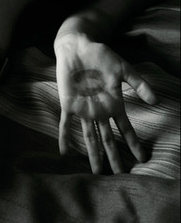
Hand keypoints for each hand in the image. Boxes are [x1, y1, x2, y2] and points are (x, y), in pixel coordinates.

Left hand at [54, 33, 157, 173]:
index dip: (133, 143)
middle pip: (107, 138)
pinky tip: (65, 153)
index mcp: (113, 103)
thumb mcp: (123, 69)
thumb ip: (138, 84)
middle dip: (114, 157)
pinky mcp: (68, 104)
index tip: (142, 159)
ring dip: (92, 154)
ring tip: (96, 171)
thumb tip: (156, 100)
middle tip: (119, 175)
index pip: (125, 128)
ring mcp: (83, 109)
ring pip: (89, 136)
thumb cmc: (101, 56)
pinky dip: (64, 137)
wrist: (78, 47)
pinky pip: (65, 123)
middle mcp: (99, 110)